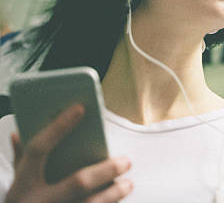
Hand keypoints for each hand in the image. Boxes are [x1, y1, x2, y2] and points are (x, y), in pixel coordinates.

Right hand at [6, 104, 132, 202]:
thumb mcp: (16, 186)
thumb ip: (21, 160)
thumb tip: (21, 133)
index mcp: (22, 184)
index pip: (38, 149)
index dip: (58, 127)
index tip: (80, 108)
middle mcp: (37, 202)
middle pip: (78, 182)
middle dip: (105, 170)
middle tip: (126, 161)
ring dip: (114, 194)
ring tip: (128, 183)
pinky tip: (118, 199)